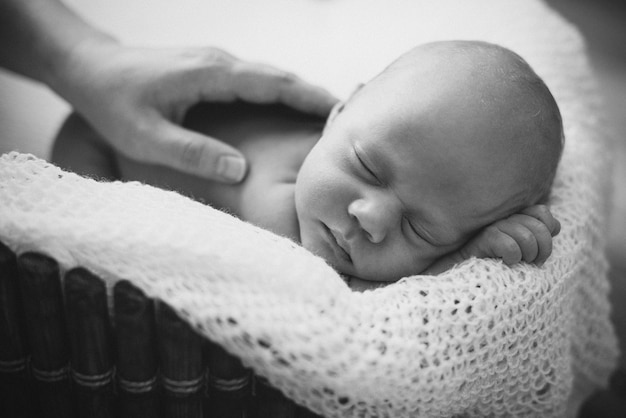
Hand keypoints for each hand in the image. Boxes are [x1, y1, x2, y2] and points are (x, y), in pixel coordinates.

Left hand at [56, 39, 337, 182]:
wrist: (91, 68)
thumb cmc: (113, 102)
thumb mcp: (146, 136)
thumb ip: (193, 153)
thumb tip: (240, 170)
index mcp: (212, 75)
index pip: (273, 84)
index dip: (309, 98)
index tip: (341, 113)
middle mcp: (221, 64)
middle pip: (281, 78)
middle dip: (316, 96)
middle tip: (350, 120)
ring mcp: (218, 65)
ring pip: (271, 79)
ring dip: (301, 96)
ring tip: (331, 119)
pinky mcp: (213, 72)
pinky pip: (257, 83)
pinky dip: (282, 96)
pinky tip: (292, 113)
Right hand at [424, 205, 560, 274]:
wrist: (459, 283)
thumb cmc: (491, 267)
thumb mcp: (519, 251)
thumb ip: (536, 234)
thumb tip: (555, 226)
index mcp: (511, 216)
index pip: (542, 212)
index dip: (548, 229)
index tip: (539, 251)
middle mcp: (501, 217)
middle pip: (539, 225)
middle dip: (543, 248)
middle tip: (532, 262)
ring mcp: (490, 226)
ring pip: (526, 236)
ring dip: (528, 255)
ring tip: (518, 264)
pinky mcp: (480, 239)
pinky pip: (510, 246)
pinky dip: (512, 258)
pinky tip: (503, 263)